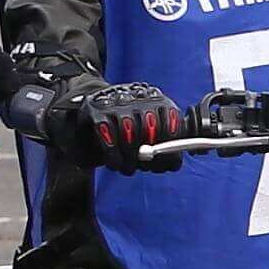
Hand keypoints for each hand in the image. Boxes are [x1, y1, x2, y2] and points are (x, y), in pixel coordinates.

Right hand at [53, 75, 186, 169]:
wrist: (95, 100)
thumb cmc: (129, 120)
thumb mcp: (151, 123)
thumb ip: (165, 141)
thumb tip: (173, 165)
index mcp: (158, 100)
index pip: (172, 123)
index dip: (171, 148)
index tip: (170, 165)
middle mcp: (139, 98)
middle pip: (151, 130)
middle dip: (151, 157)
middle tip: (146, 170)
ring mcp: (117, 103)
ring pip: (129, 134)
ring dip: (131, 158)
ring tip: (129, 169)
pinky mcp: (96, 110)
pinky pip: (108, 136)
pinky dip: (113, 155)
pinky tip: (115, 164)